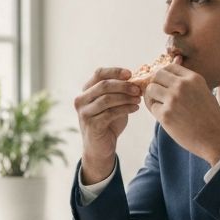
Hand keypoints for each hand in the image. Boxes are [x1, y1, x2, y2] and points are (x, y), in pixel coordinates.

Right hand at [74, 67, 141, 183]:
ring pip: (107, 98)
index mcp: (86, 91)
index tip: (131, 74)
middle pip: (104, 85)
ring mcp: (85, 113)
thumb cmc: (108, 123)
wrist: (100, 148)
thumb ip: (118, 92)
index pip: (99, 73)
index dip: (115, 71)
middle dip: (124, 85)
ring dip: (126, 97)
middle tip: (138, 89)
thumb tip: (135, 79)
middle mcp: (81, 100)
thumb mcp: (112, 104)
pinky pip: (111, 112)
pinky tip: (135, 108)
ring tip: (138, 99)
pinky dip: (126, 109)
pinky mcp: (92, 124)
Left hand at [143, 61, 219, 163]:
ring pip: (150, 90)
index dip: (164, 76)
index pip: (169, 67)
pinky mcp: (165, 115)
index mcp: (193, 78)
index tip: (165, 84)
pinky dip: (156, 112)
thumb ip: (187, 83)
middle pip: (157, 75)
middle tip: (159, 95)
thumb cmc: (210, 117)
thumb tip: (168, 75)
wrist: (216, 138)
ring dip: (152, 97)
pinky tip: (166, 117)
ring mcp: (172, 100)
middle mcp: (182, 86)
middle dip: (156, 84)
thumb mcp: (203, 92)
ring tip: (160, 106)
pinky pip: (152, 107)